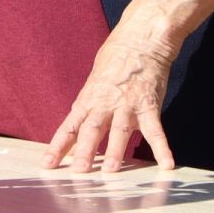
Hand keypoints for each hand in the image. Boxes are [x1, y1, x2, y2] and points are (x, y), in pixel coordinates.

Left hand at [42, 31, 178, 173]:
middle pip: (91, 129)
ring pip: (119, 130)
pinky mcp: (149, 106)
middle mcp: (105, 104)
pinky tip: (166, 164)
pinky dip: (162, 148)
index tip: (47, 165)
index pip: (69, 127)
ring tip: (111, 171)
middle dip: (84, 151)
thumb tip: (75, 128)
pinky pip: (156, 130)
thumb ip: (87, 108)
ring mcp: (127, 105)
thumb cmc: (114, 62)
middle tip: (79, 171)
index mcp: (88, 100)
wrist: (139, 41)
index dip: (58, 146)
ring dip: (115, 151)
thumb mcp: (93, 84)